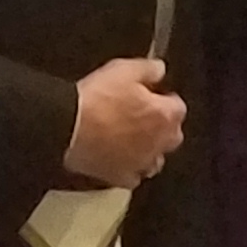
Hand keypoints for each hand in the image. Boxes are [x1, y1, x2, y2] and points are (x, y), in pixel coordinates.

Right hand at [66, 56, 184, 183]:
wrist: (68, 126)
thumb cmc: (95, 100)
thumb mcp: (124, 69)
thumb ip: (149, 69)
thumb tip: (159, 69)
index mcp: (164, 115)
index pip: (178, 107)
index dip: (163, 98)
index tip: (152, 94)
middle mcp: (158, 143)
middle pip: (172, 136)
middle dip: (161, 126)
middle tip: (140, 114)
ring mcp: (140, 163)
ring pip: (155, 159)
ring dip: (148, 149)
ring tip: (130, 138)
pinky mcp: (120, 177)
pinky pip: (132, 176)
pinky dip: (128, 168)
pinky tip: (118, 158)